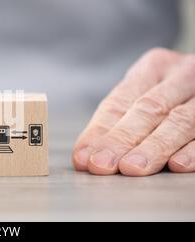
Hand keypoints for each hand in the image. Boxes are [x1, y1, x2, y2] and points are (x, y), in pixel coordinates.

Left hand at [73, 48, 194, 175]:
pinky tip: (177, 165)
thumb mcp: (146, 92)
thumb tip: (85, 156)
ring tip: (132, 167)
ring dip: (154, 147)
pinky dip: (194, 150)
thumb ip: (119, 119)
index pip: (121, 100)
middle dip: (122, 140)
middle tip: (103, 164)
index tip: (84, 157)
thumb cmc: (171, 93)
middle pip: (148, 109)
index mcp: (153, 67)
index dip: (101, 130)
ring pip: (180, 121)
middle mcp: (182, 74)